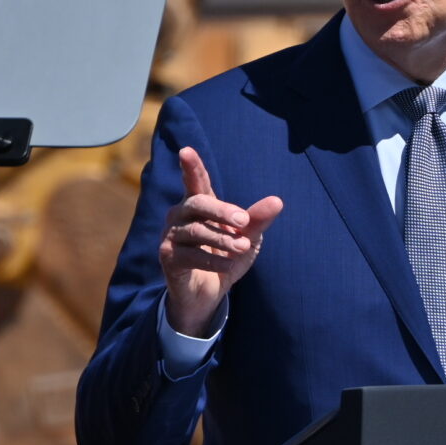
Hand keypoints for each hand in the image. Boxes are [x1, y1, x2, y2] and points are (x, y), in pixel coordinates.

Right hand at [159, 147, 282, 336]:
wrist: (208, 293)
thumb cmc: (226, 256)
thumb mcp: (247, 238)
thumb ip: (258, 220)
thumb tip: (277, 201)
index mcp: (200, 205)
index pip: (196, 182)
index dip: (192, 167)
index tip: (186, 151)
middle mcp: (180, 215)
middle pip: (197, 202)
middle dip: (221, 210)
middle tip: (244, 220)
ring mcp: (172, 236)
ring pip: (195, 230)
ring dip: (222, 239)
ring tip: (243, 246)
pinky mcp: (168, 257)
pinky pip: (191, 255)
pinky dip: (213, 260)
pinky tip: (228, 264)